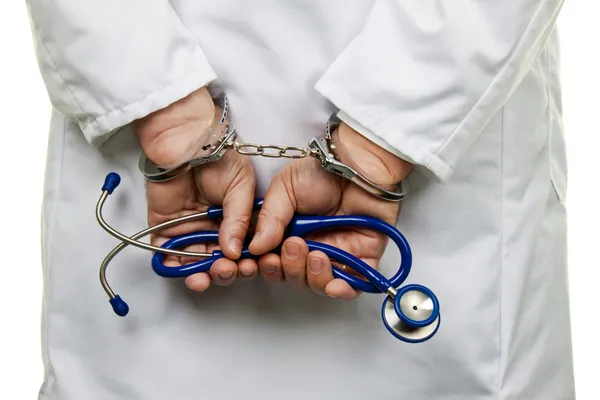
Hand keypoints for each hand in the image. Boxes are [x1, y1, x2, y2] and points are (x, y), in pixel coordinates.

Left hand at [134, 87, 256, 290]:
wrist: (188, 140)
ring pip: (194, 263)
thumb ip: (239, 220)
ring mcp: (189, 230)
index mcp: (235, 222)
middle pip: (218, 262)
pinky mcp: (165, 228)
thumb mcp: (242, 188)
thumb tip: (233, 252)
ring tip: (206, 277)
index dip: (245, 262)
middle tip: (226, 270)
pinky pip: (167, 253)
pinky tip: (184, 272)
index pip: (241, 251)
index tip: (247, 267)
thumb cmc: (221, 157)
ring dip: (201, 274)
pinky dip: (173, 266)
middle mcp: (213, 230)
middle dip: (223, 272)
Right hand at [248, 122, 412, 298]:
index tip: (261, 261)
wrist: (358, 165)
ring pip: (318, 284)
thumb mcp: (285, 188)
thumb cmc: (322, 171)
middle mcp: (311, 247)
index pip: (273, 262)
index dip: (266, 267)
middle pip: (293, 277)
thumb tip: (255, 247)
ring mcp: (336, 254)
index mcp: (289, 233)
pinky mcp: (362, 258)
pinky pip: (353, 286)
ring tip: (315, 254)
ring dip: (312, 276)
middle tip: (293, 247)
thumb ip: (270, 218)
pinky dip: (342, 291)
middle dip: (289, 269)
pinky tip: (334, 284)